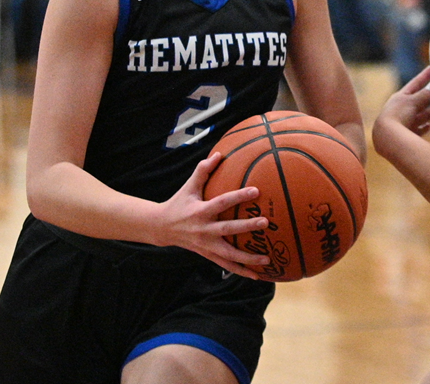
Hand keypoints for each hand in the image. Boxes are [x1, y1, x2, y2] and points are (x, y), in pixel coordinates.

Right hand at [155, 152, 270, 279]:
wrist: (162, 228)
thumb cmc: (179, 203)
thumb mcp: (189, 186)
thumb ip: (203, 171)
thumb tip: (219, 153)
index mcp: (201, 211)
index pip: (222, 202)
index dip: (238, 196)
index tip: (256, 190)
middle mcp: (204, 230)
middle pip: (228, 230)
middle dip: (247, 227)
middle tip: (265, 223)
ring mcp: (206, 246)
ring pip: (229, 255)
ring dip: (248, 259)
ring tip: (267, 259)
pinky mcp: (207, 255)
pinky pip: (226, 265)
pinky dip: (241, 272)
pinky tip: (257, 276)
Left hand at [372, 66, 429, 159]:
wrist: (387, 138)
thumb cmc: (398, 115)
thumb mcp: (412, 101)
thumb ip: (424, 95)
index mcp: (399, 98)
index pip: (414, 84)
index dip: (424, 76)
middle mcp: (400, 109)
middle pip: (417, 101)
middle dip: (428, 97)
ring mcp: (402, 122)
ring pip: (419, 115)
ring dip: (428, 113)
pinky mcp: (405, 135)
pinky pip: (417, 129)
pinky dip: (423, 127)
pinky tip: (429, 126)